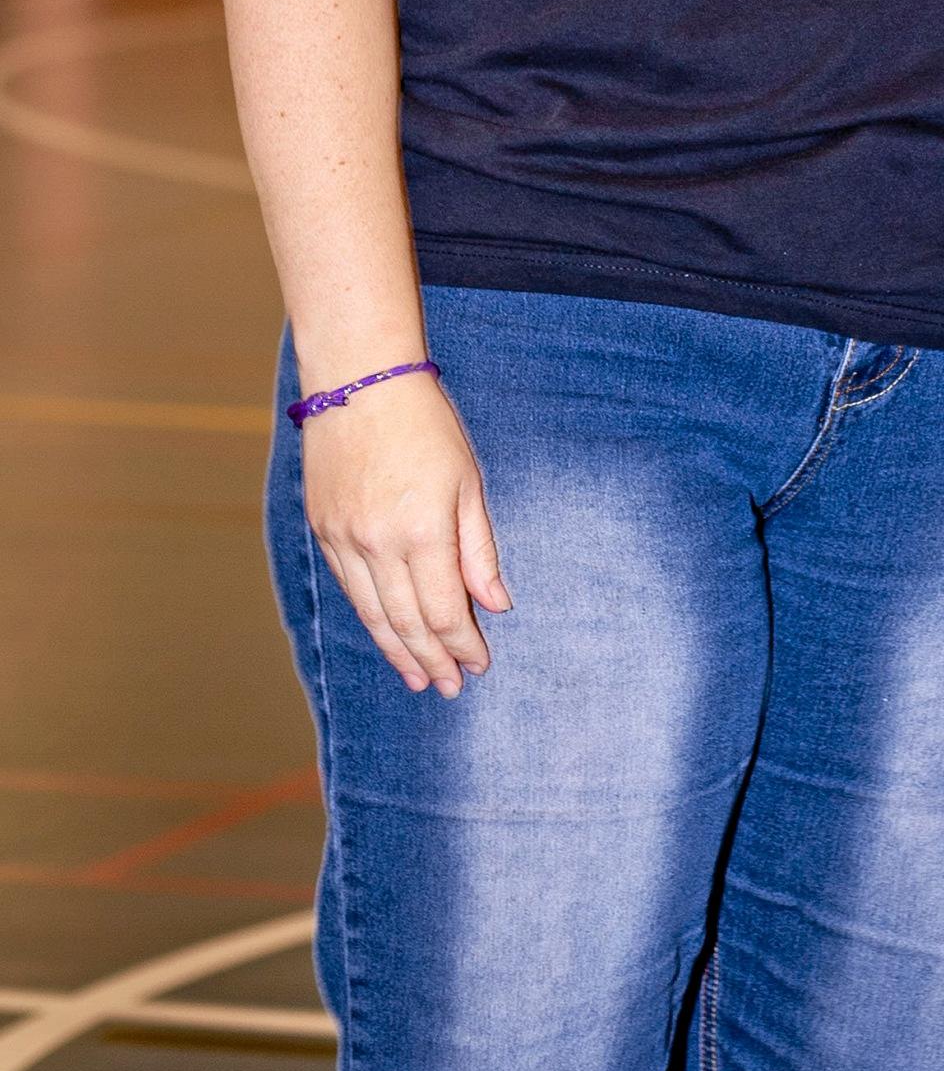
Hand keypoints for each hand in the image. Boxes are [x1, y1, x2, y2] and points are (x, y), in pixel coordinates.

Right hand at [300, 370, 511, 696]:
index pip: (442, 611)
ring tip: (418, 677)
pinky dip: (370, 616)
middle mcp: (377, 543)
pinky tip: (385, 633)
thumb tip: (494, 605)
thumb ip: (478, 551)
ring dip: (397, 650)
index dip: (462, 644)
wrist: (359, 382)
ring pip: (372, 612)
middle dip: (432, 659)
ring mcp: (343, 538)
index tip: (478, 665)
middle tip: (450, 687)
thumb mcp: (468, 483)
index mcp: (422, 531)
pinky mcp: (322, 528)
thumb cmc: (426, 425)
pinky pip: (349, 587)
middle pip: (406, 622)